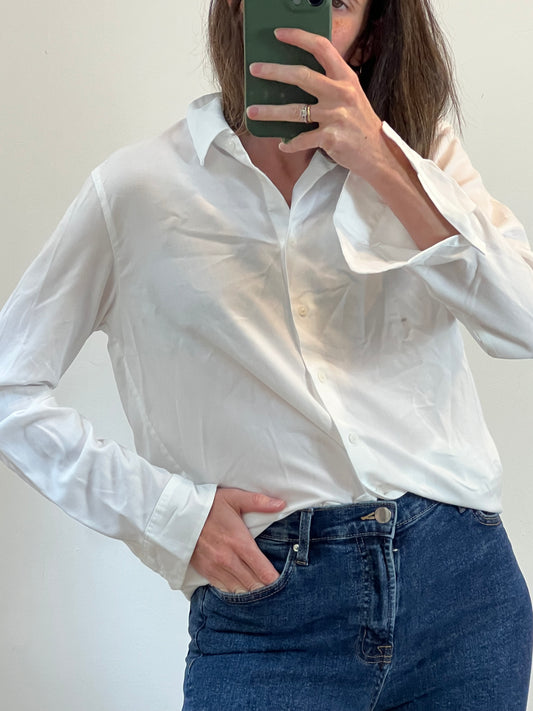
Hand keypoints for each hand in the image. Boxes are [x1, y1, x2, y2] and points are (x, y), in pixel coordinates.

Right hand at [190, 487, 285, 592]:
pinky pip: (224, 589)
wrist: (178, 515)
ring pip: (240, 591)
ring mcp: (216, 568)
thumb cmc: (208, 506)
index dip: (275, 580)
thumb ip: (259, 502)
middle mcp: (229, 560)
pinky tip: (242, 588)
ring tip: (261, 591)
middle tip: (276, 590)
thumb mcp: (234, 498)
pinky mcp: (206, 572)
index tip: (282, 582)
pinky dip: (235, 591)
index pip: (263, 571)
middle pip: (254, 585)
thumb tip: (281, 504)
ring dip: (251, 592)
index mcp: (240, 543)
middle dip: (266, 590)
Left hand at [246, 28, 384, 177]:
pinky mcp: (330, 138)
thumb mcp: (351, 95)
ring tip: (252, 111)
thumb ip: (330, 84)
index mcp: (345, 78)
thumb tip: (297, 77)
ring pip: (294, 111)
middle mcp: (340, 93)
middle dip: (274, 71)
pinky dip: (290, 143)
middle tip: (255, 70)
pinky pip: (302, 139)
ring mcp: (335, 116)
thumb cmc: (359, 124)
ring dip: (270, 112)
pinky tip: (283, 143)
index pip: (322, 47)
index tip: (279, 34)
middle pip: (301, 75)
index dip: (299, 38)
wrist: (377, 153)